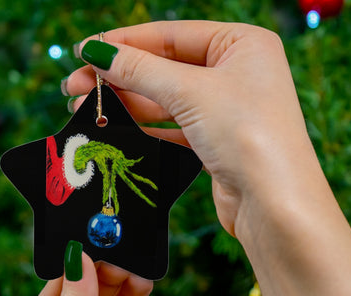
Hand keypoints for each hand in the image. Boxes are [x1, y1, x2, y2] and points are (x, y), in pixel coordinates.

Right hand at [65, 21, 314, 236]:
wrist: (275, 204)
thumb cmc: (248, 135)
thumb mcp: (191, 92)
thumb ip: (141, 70)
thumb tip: (96, 52)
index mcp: (242, 43)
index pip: (171, 34)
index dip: (124, 43)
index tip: (84, 52)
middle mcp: (238, 73)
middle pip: (166, 66)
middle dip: (120, 76)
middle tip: (75, 86)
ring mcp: (228, 110)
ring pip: (168, 99)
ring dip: (128, 103)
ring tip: (87, 108)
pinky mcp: (219, 143)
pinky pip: (175, 127)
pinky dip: (146, 127)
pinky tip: (117, 128)